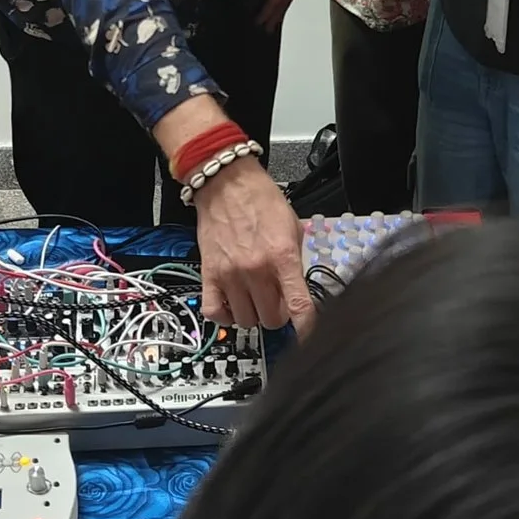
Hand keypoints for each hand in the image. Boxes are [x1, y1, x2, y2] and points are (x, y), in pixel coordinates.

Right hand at [192, 156, 314, 331]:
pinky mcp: (209, 274)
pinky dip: (225, 316)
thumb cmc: (260, 200)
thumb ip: (296, 263)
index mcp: (282, 257)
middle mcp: (256, 269)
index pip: (299, 306)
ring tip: (255, 297)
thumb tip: (298, 293)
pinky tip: (232, 304)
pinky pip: (215, 313)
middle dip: (278, 314)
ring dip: (253, 314)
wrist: (226, 183)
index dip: (307, 328)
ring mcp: (230, 275)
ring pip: (246, 320)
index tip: (309, 335)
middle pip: (271, 319)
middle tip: (278, 300)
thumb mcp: (292, 228)